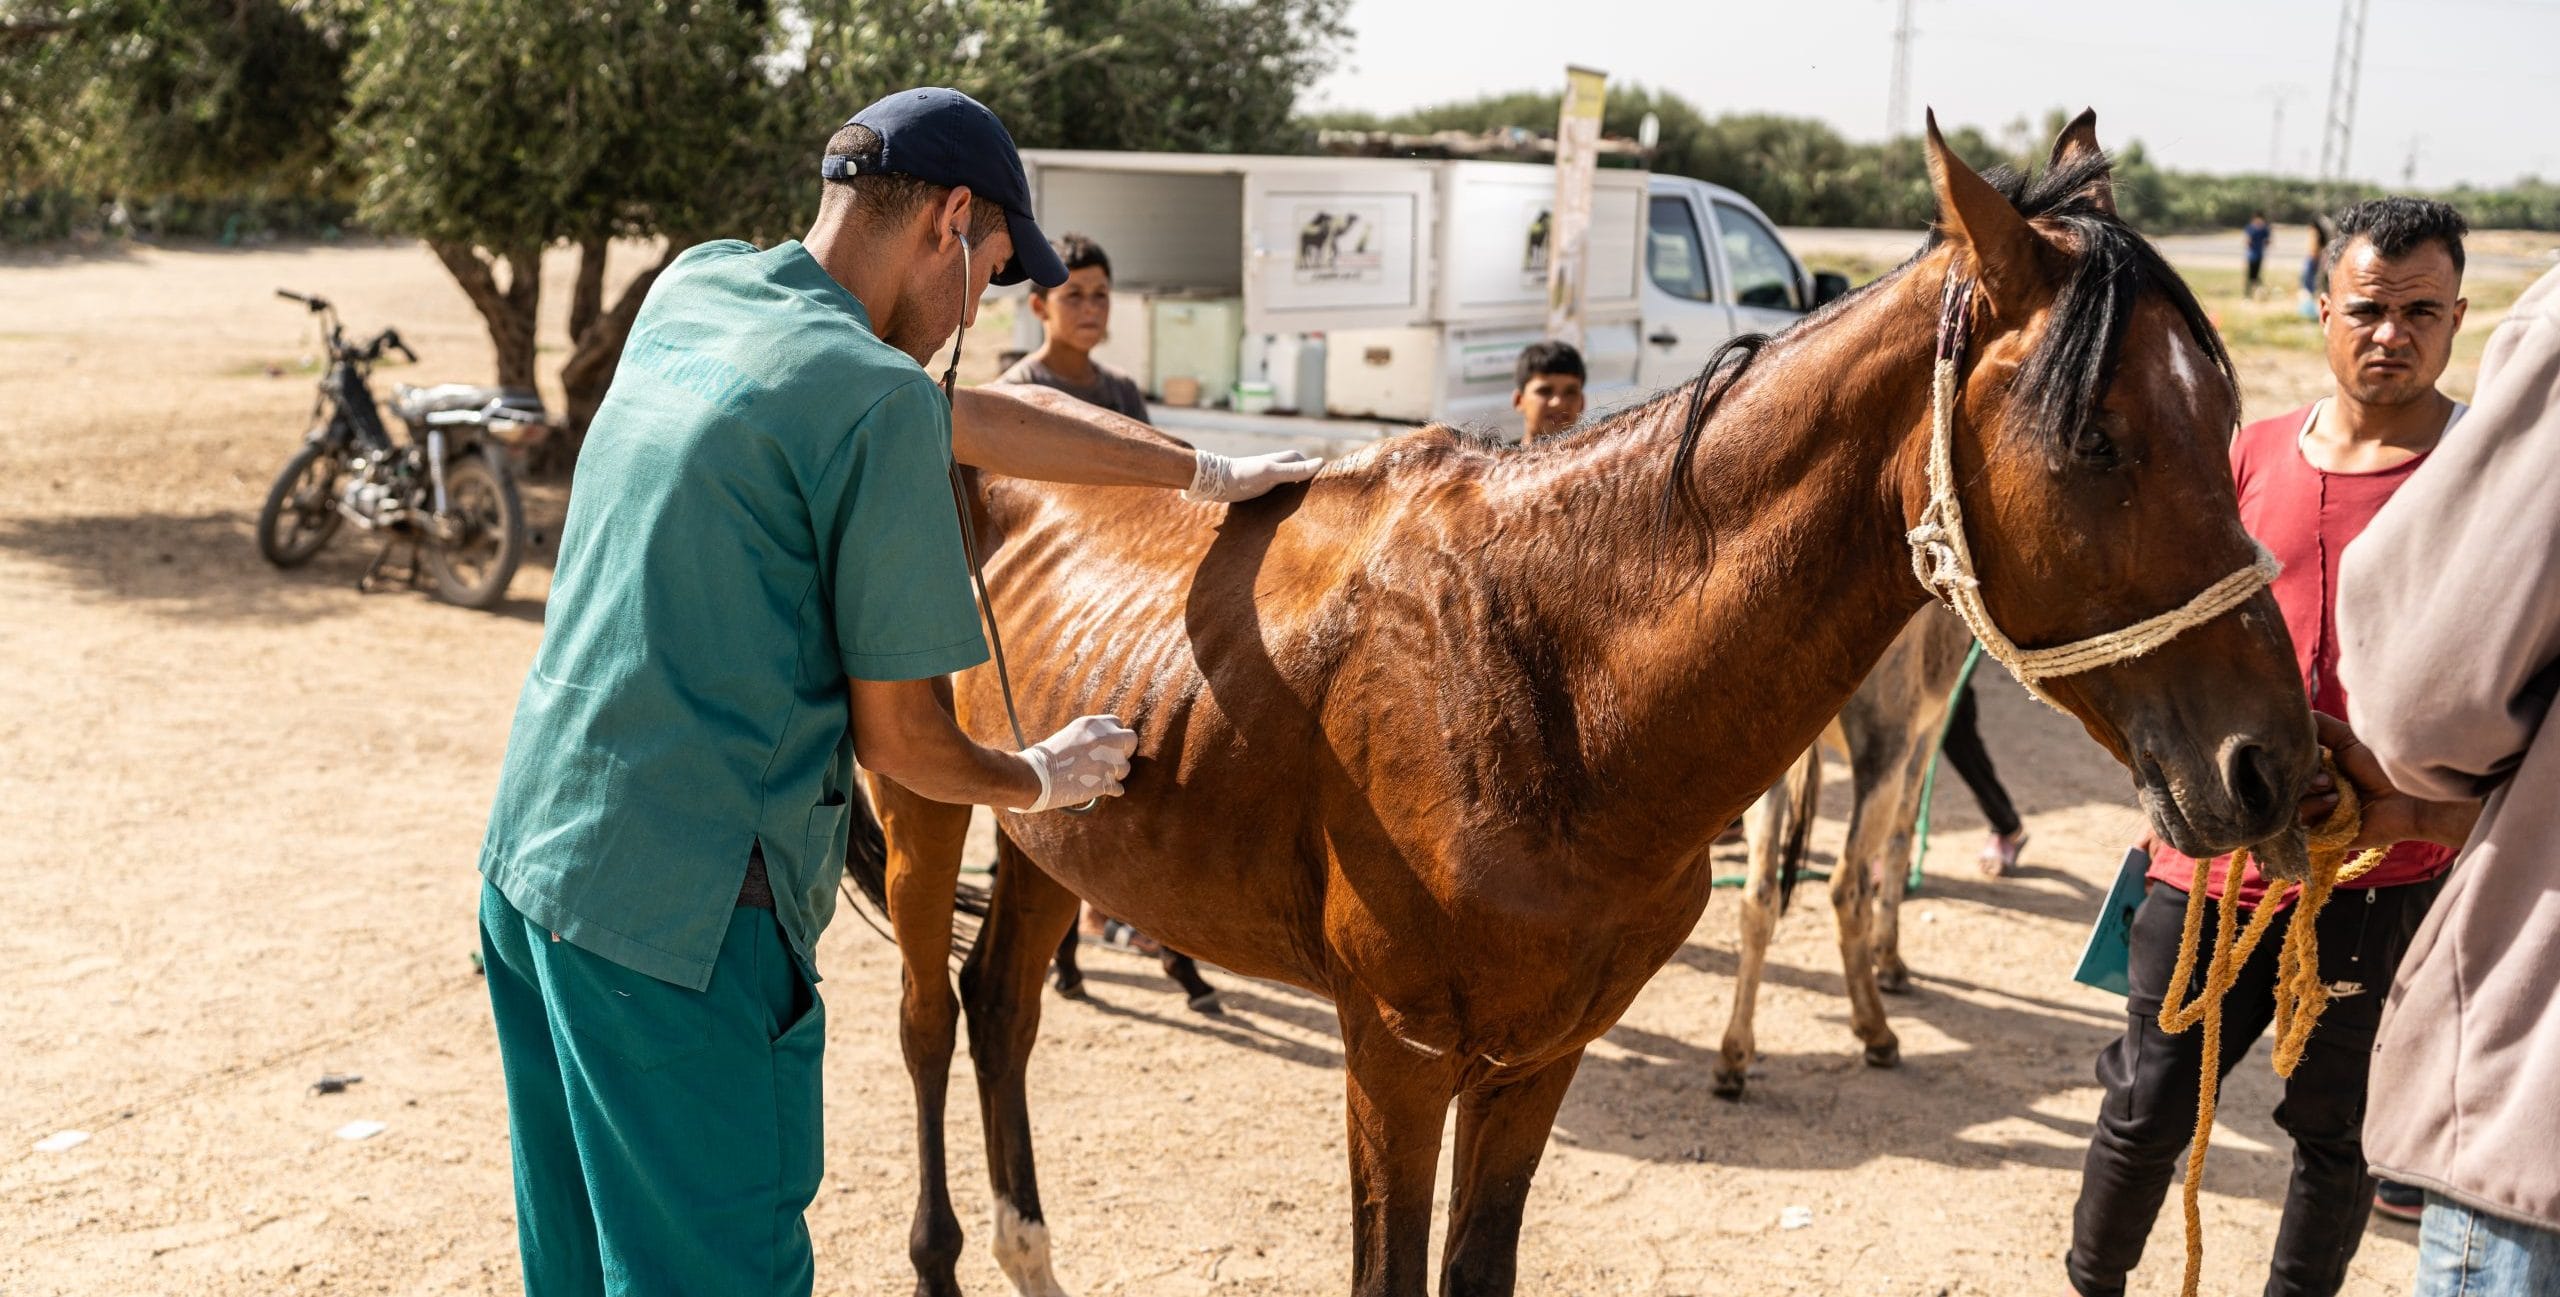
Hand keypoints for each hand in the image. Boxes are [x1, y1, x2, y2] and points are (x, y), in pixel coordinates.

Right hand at [1013, 714, 1137, 812]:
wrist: (1036, 776)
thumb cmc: (1046, 757)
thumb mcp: (1070, 735)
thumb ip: (1091, 737)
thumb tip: (1106, 745)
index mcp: (1093, 724)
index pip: (1118, 724)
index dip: (1114, 736)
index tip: (1107, 745)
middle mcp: (1105, 738)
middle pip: (1131, 740)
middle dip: (1123, 751)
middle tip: (1110, 760)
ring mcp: (1108, 760)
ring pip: (1125, 767)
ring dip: (1115, 773)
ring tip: (1096, 776)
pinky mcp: (1106, 782)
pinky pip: (1119, 787)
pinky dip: (1111, 790)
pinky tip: (1099, 788)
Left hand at [1186, 449, 1323, 502]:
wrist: (1218, 482)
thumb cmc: (1244, 475)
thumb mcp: (1271, 473)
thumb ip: (1294, 470)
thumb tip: (1321, 463)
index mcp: (1290, 458)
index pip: (1314, 468)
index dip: (1322, 479)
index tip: (1333, 494)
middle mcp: (1285, 466)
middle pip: (1307, 479)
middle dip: (1314, 490)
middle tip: (1323, 509)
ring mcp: (1276, 478)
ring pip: (1296, 488)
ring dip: (1302, 498)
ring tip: (1310, 514)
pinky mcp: (1268, 489)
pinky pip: (1285, 496)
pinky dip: (1290, 503)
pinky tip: (1292, 516)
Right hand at [2301, 712, 2481, 850]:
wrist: (2411, 799)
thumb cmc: (2383, 767)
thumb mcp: (2348, 739)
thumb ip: (2318, 726)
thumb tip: (2290, 713)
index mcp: (2316, 769)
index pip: (2285, 765)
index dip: (2288, 761)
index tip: (2304, 757)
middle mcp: (2312, 791)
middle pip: (2282, 787)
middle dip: (2300, 781)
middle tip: (2327, 779)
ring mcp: (2316, 813)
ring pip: (2288, 807)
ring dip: (2308, 798)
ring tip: (2335, 794)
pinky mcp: (2323, 834)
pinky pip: (2300, 827)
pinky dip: (2313, 813)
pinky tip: (2334, 805)